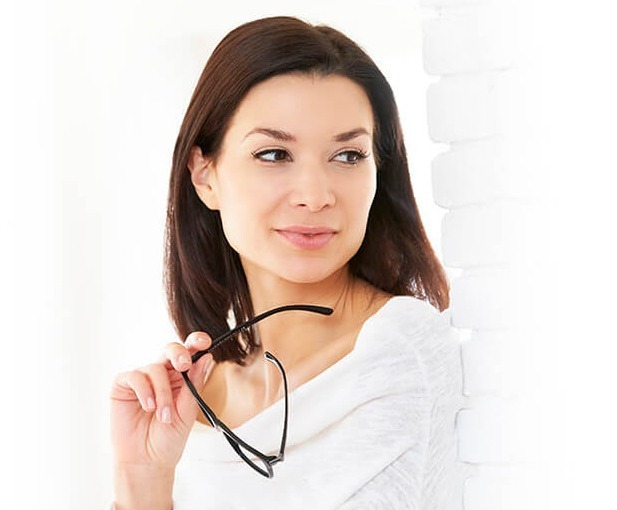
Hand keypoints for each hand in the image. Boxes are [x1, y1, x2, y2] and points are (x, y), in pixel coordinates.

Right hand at [110, 333, 213, 469]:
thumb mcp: (187, 411)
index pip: (189, 354)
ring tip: (164, 416)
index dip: (196, 343)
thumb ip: (195, 385)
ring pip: (155, 368)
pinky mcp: (123, 385)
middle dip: (179, 354)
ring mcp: (142, 378)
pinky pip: (135, 376)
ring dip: (162, 393)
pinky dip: (145, 391)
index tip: (204, 342)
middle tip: (184, 366)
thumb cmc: (168, 437)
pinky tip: (148, 407)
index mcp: (181, 378)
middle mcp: (162, 374)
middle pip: (170, 350)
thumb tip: (206, 358)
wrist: (147, 461)